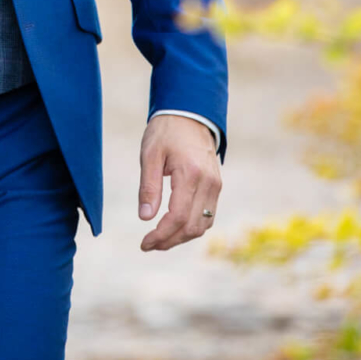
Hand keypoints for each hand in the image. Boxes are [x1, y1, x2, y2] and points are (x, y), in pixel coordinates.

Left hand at [137, 114, 220, 250]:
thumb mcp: (150, 155)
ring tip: (159, 240)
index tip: (144, 243)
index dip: (161, 235)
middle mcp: (209, 183)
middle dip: (169, 241)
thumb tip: (145, 218)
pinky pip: (208, 216)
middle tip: (148, 245)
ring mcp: (216, 186)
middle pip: (192, 227)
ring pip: (203, 225)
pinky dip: (192, 227)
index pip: (177, 217)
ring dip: (181, 238)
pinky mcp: (216, 186)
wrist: (190, 114)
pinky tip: (175, 228)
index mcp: (191, 174)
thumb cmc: (166, 131)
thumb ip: (149, 187)